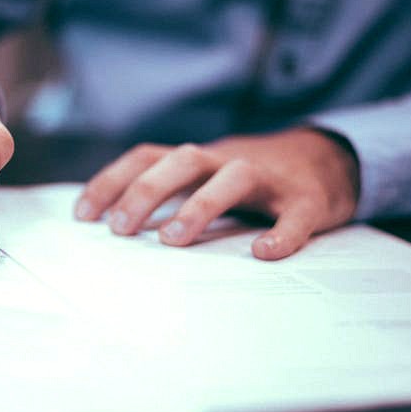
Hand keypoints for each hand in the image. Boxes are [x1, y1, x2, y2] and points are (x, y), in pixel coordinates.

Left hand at [74, 128, 359, 259]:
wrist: (328, 159)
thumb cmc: (252, 179)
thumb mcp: (206, 177)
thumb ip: (170, 194)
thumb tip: (114, 228)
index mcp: (200, 159)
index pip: (148, 157)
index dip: (112, 181)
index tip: (82, 215)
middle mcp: (228, 160)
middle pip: (183, 160)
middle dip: (147, 191)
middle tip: (120, 229)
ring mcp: (270, 178)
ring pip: (233, 177)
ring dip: (200, 205)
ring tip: (173, 240)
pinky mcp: (308, 199)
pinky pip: (295, 215)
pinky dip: (282, 233)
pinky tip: (264, 253)